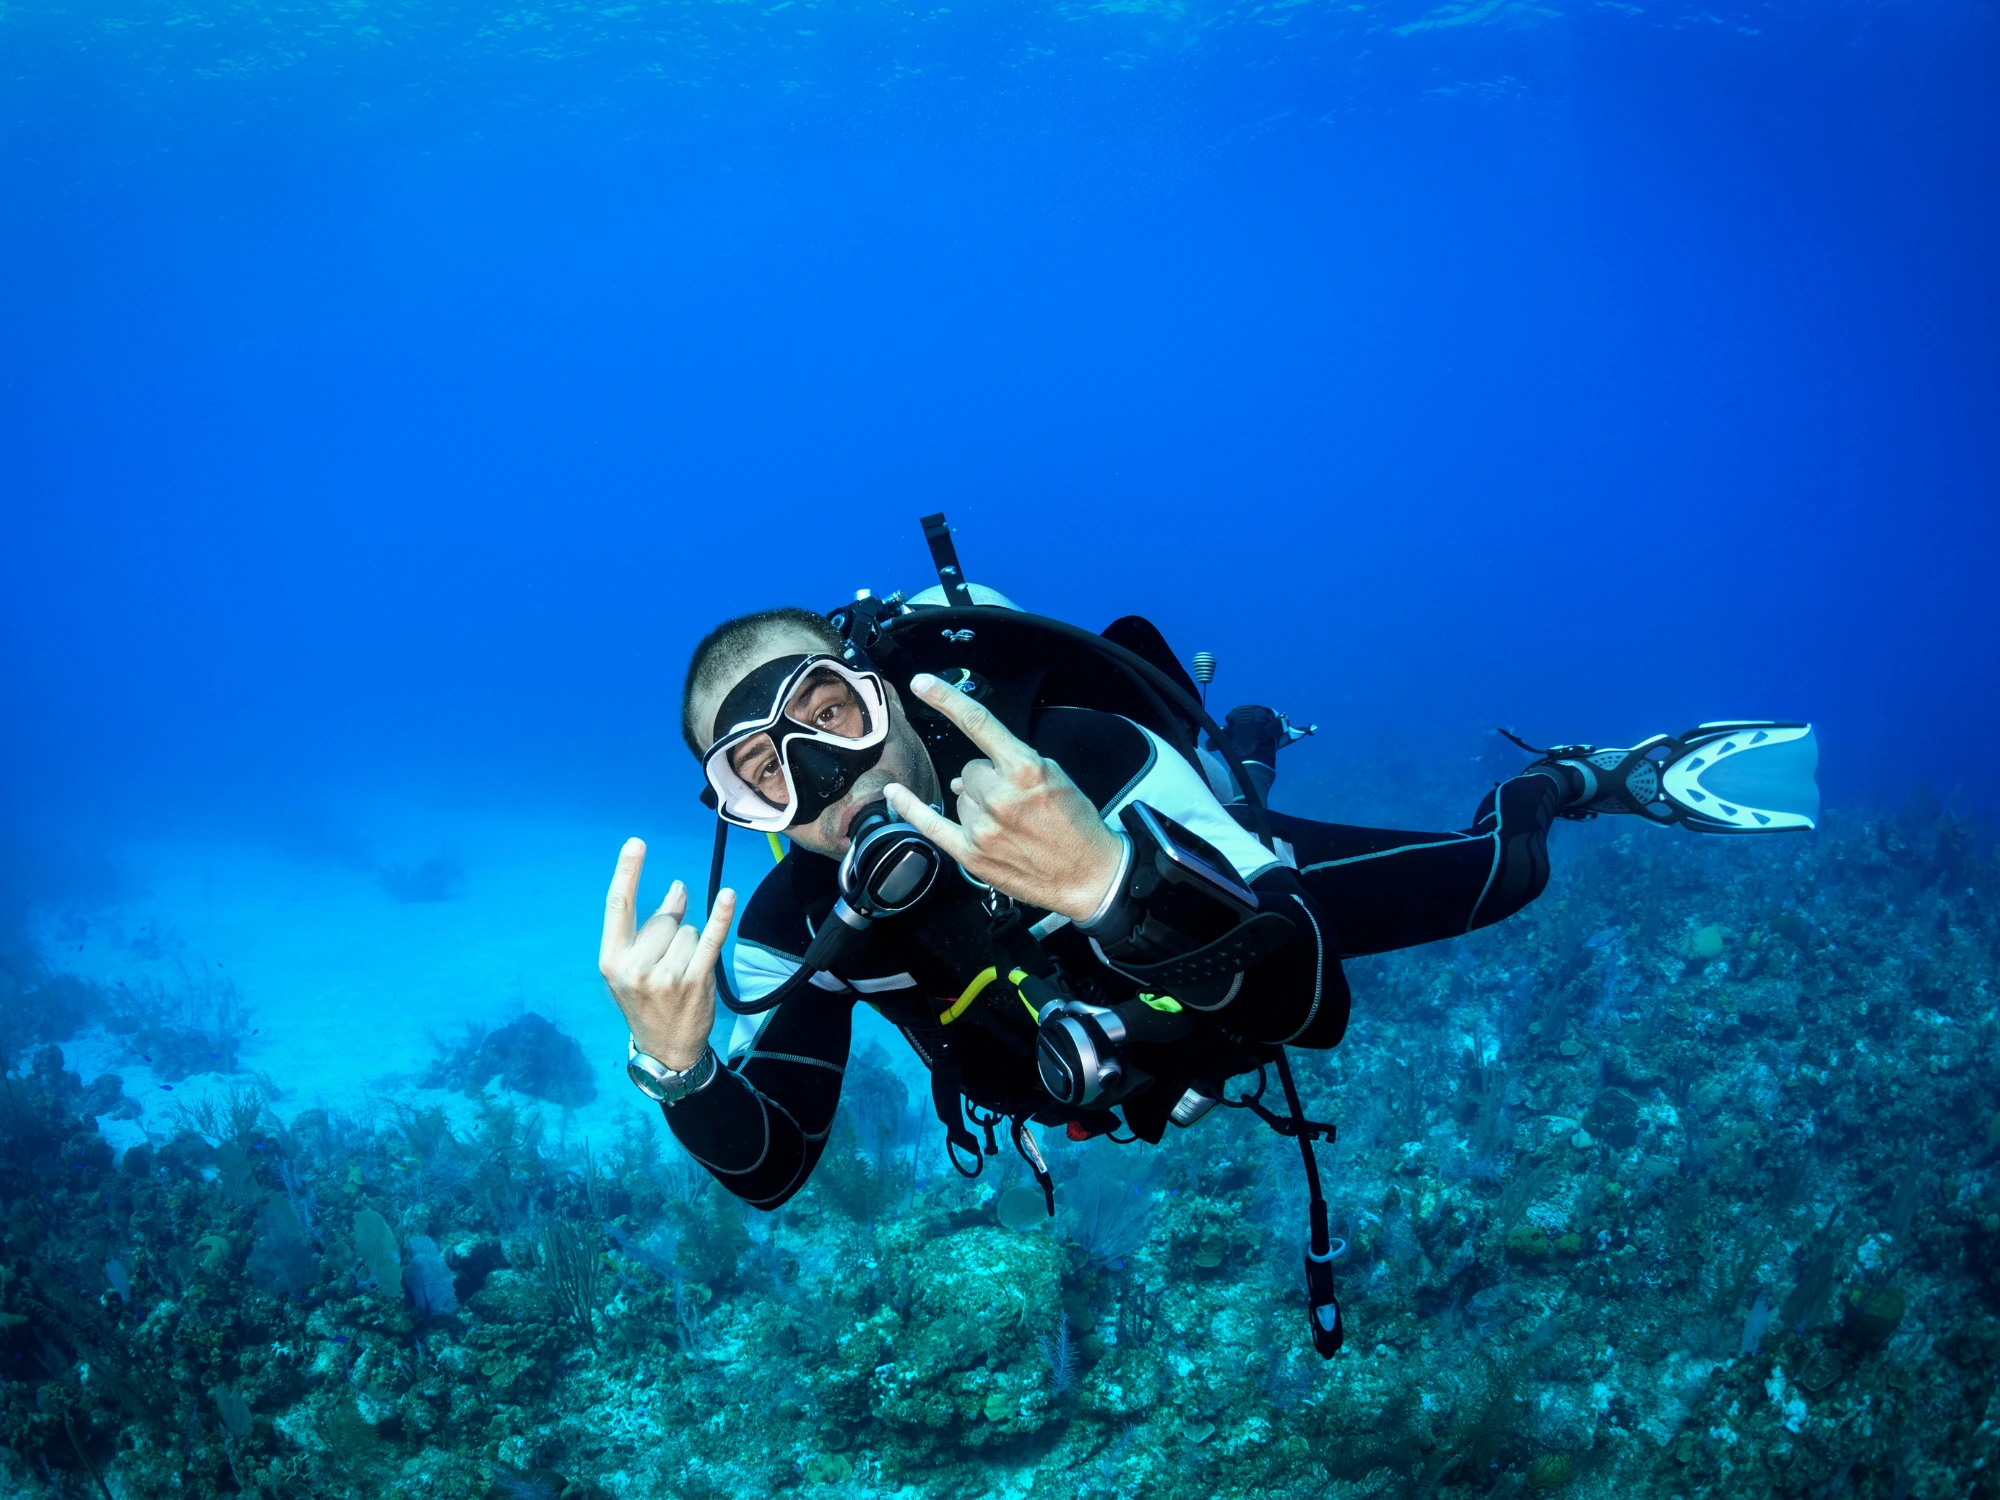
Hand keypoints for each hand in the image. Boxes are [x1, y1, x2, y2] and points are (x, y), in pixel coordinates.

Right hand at [598, 838, 735, 1070]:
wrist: (665, 1049)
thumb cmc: (646, 1001)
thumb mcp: (633, 967)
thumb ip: (649, 928)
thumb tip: (677, 888)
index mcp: (612, 960)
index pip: (617, 906)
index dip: (627, 872)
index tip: (636, 844)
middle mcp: (636, 967)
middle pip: (664, 918)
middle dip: (671, 928)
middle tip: (667, 962)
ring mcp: (666, 975)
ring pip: (688, 930)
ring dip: (690, 944)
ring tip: (680, 974)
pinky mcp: (695, 981)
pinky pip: (711, 938)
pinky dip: (721, 916)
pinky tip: (728, 896)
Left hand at [882, 674, 1125, 921]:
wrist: (1090, 875)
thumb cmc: (1076, 824)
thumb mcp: (1055, 778)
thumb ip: (1010, 766)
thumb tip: (964, 778)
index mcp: (1024, 768)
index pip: (977, 722)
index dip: (946, 699)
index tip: (921, 683)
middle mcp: (999, 795)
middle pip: (969, 770)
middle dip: (987, 781)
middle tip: (1016, 803)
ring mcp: (982, 826)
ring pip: (960, 797)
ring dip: (978, 806)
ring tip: (1010, 826)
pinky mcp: (971, 854)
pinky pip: (930, 824)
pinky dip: (910, 808)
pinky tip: (894, 793)